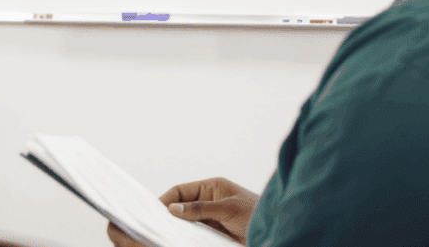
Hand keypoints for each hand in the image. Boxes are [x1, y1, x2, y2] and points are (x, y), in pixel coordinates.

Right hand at [106, 177, 258, 246]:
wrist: (276, 231)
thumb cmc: (258, 213)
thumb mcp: (228, 209)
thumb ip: (200, 209)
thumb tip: (173, 209)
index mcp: (212, 187)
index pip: (181, 191)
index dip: (166, 199)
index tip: (153, 211)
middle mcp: (209, 202)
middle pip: (181, 207)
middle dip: (168, 215)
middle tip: (152, 225)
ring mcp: (211, 219)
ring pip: (186, 223)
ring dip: (177, 229)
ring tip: (162, 235)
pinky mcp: (214, 234)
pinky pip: (195, 235)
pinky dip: (186, 238)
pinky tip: (178, 242)